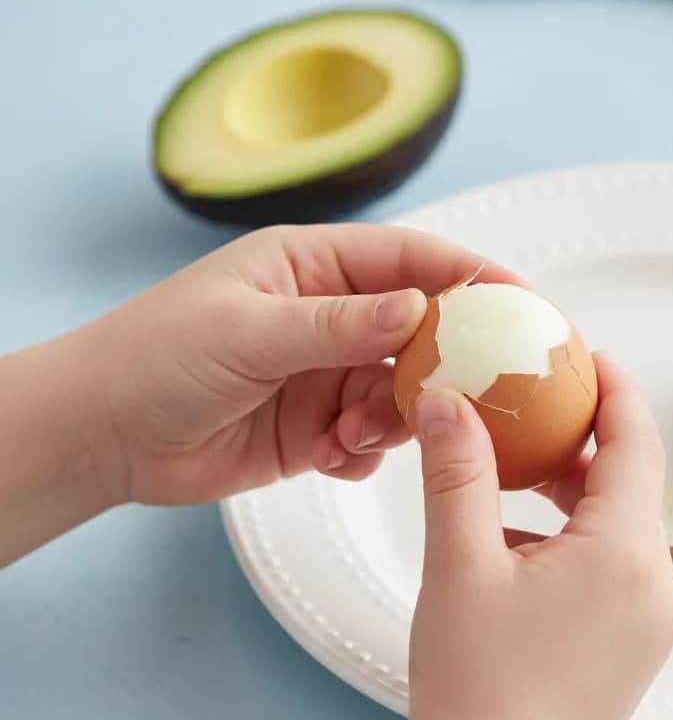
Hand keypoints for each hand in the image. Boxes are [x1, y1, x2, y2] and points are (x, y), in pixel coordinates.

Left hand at [81, 223, 518, 507]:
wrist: (103, 435)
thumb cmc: (157, 356)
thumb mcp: (248, 330)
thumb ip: (337, 324)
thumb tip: (420, 309)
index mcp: (313, 266)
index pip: (409, 260)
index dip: (468, 275)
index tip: (522, 299)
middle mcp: (329, 317)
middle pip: (418, 332)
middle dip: (440, 364)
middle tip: (466, 394)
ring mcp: (326, 374)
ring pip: (400, 392)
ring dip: (394, 418)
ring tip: (357, 434)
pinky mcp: (318, 428)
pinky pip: (371, 440)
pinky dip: (364, 453)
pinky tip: (332, 459)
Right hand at [359, 355, 672, 719]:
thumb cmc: (475, 688)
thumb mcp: (458, 563)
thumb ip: (456, 471)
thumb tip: (447, 401)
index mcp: (624, 554)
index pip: (635, 442)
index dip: (615, 389)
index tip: (589, 354)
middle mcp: (655, 586)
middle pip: (631, 483)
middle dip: (585, 440)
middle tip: (537, 407)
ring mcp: (649, 624)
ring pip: (620, 528)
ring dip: (574, 494)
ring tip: (516, 476)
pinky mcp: (631, 650)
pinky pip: (614, 569)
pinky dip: (575, 541)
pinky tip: (516, 551)